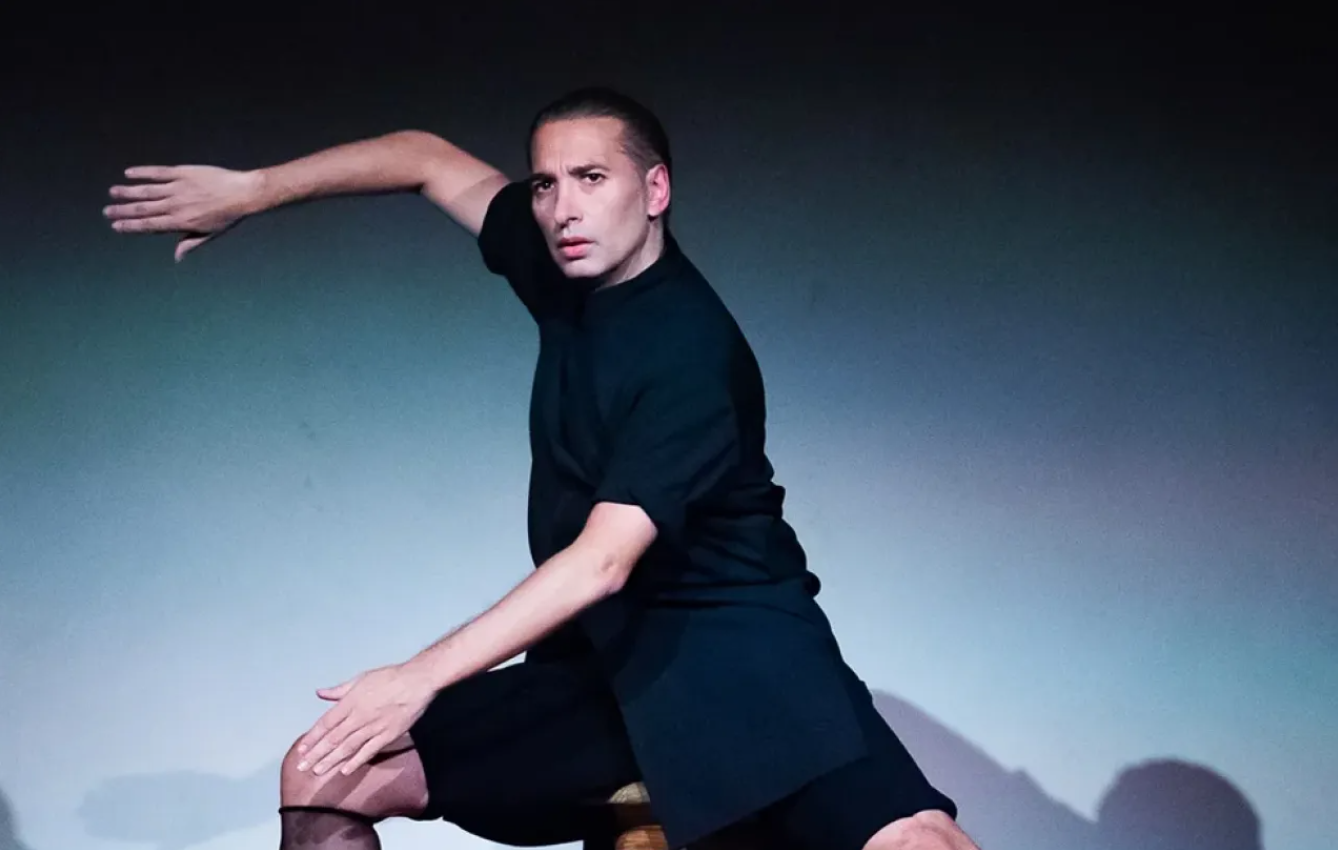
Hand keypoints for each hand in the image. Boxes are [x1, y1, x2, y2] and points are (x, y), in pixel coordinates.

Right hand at [104, 165, 264, 261]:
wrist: (243, 193)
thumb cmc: (228, 216)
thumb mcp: (210, 234)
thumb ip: (190, 244)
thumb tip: (176, 258)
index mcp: (181, 223)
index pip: (149, 225)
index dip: (131, 226)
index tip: (116, 226)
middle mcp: (176, 206)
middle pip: (143, 209)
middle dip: (123, 211)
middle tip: (107, 211)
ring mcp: (178, 188)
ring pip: (146, 190)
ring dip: (127, 191)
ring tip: (113, 192)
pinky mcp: (183, 173)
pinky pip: (158, 172)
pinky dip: (142, 173)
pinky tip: (128, 173)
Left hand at [295, 663, 435, 776]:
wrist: (417, 681)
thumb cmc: (390, 677)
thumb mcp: (361, 678)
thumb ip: (339, 690)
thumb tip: (321, 693)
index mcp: (351, 701)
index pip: (326, 723)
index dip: (312, 738)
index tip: (302, 749)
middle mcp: (359, 716)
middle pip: (333, 739)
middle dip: (316, 754)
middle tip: (302, 767)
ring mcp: (373, 727)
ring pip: (348, 747)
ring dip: (331, 761)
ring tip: (318, 772)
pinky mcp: (388, 735)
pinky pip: (369, 751)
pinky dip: (356, 761)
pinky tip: (345, 771)